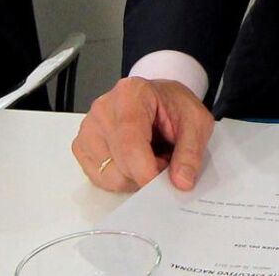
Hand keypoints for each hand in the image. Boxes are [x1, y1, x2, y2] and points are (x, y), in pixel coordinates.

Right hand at [71, 77, 213, 191]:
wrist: (159, 98)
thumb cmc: (174, 106)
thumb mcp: (197, 122)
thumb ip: (190, 152)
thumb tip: (182, 181)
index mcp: (130, 94)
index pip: (130, 143)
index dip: (146, 171)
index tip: (162, 185)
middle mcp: (103, 109)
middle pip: (119, 163)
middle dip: (147, 172)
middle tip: (164, 158)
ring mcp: (88, 128)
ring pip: (108, 176)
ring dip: (134, 177)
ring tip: (149, 156)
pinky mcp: (82, 146)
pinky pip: (99, 178)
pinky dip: (120, 178)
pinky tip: (133, 161)